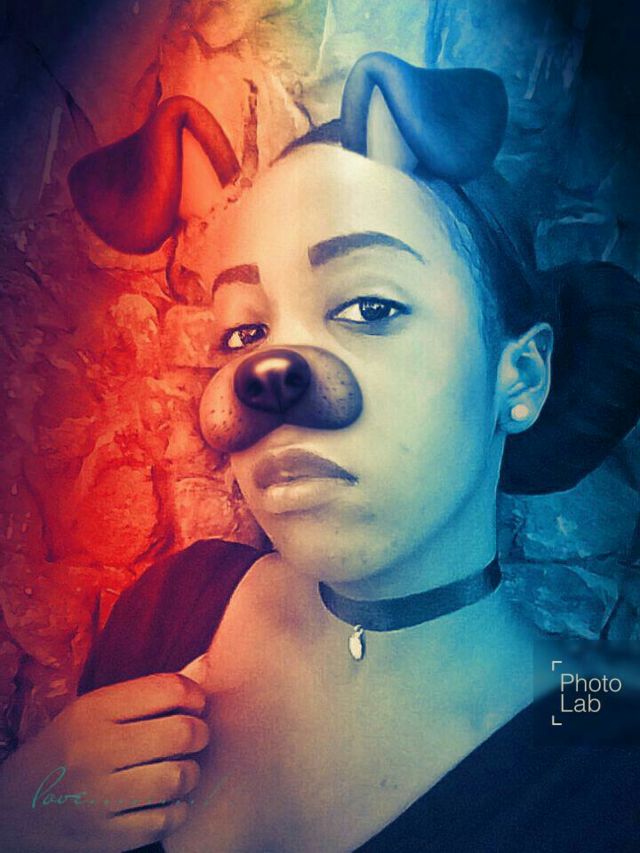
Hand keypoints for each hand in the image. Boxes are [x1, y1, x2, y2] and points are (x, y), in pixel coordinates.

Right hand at [0, 672, 209, 851]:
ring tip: (182, 770)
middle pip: (182, 732)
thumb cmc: (69, 748)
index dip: (195, 695)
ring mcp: (98, 797)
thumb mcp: (95, 709)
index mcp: (94, 710)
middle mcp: (95, 750)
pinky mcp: (104, 838)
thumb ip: (146, 695)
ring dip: (191, 773)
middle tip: (195, 737)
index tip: (196, 705)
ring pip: (178, 778)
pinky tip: (166, 801)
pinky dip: (177, 810)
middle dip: (200, 733)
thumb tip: (205, 674)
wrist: (14, 808)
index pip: (169, 689)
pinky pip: (165, 820)